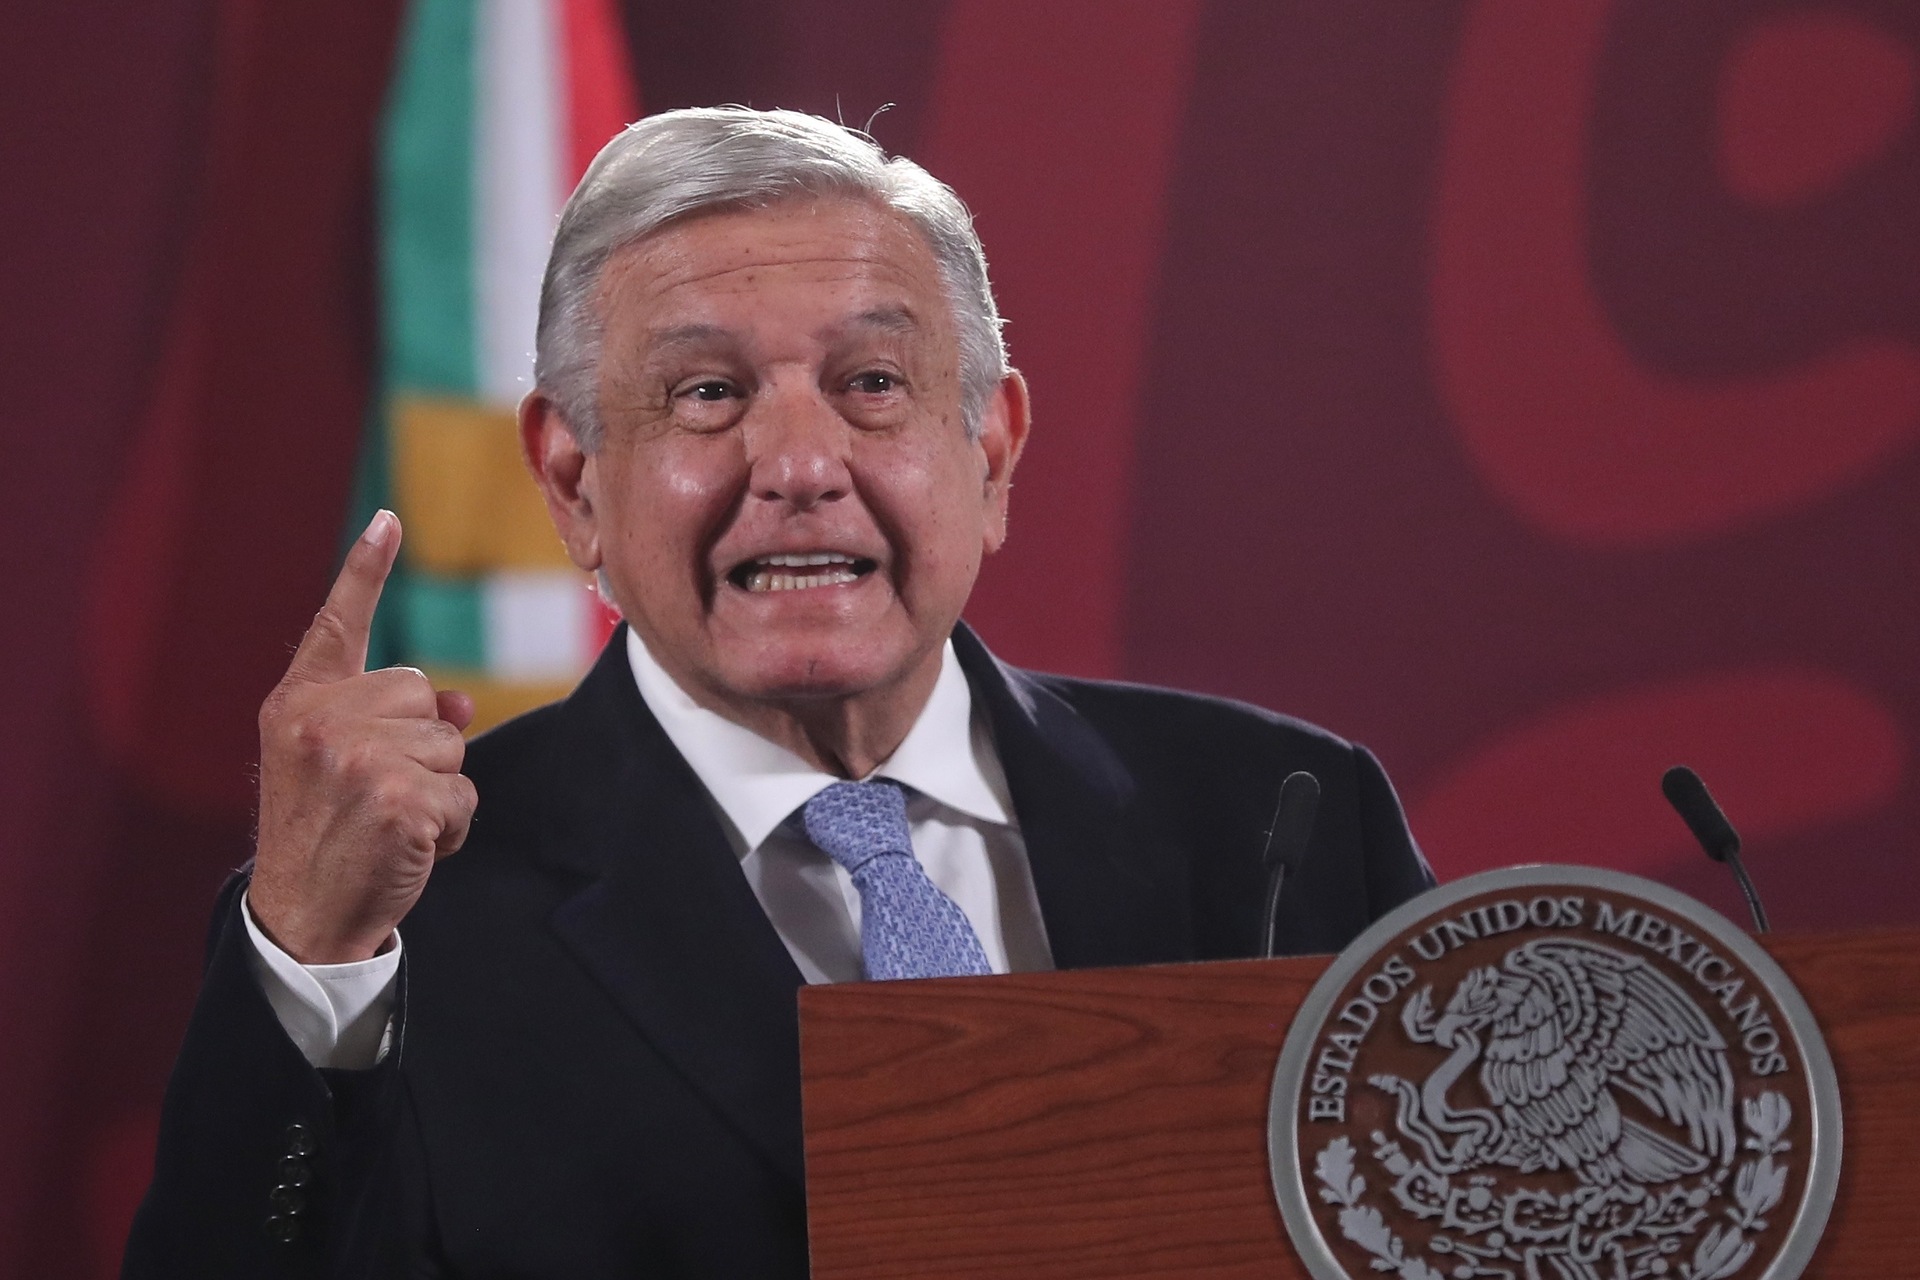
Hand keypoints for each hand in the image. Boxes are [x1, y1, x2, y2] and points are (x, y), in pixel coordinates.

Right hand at [248, 511, 476, 962]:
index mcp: (296, 705)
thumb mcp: (336, 767)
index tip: (388, 520)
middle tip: (374, 798)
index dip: (364, 571)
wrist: (300, 918)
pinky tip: (408, 849)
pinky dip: (451, 828)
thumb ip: (385, 721)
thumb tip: (460, 701)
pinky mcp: (399, 798)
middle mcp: (320, 721)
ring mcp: (359, 758)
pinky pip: (464, 794)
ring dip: (437, 791)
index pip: (336, 626)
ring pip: (451, 745)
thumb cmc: (323, 836)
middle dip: (420, 747)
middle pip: (422, 694)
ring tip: (387, 824)